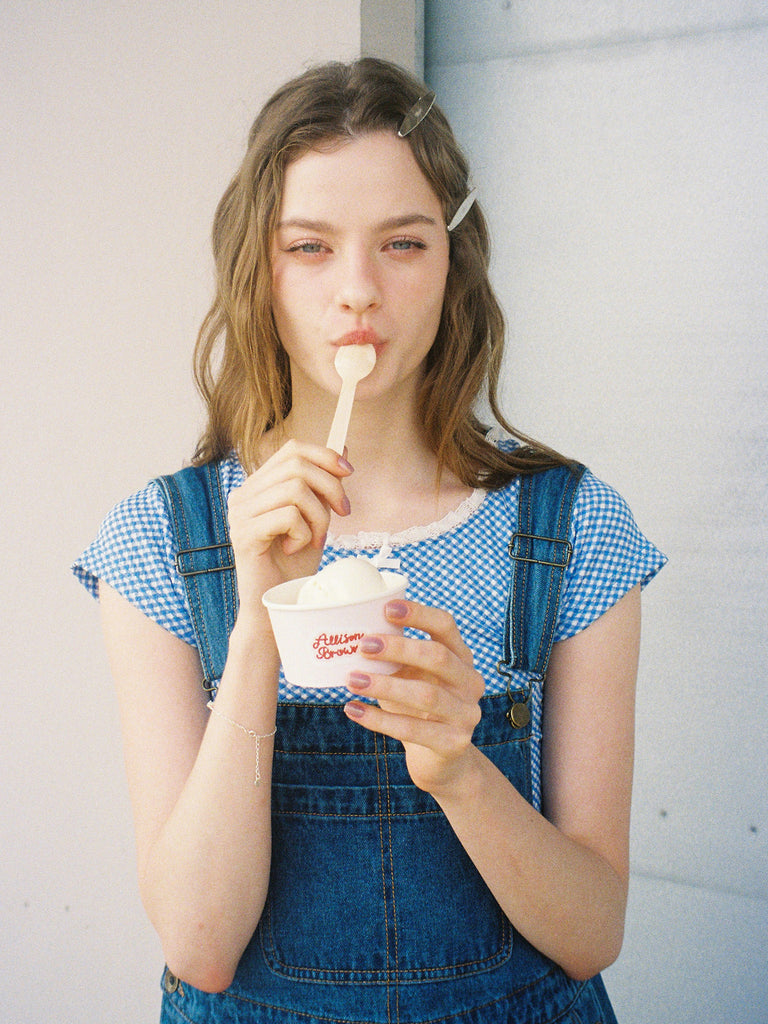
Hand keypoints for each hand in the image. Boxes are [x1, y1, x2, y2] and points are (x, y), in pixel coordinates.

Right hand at [227, 440, 352, 612]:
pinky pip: (287, 515)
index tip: (349, 473)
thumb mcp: (316, 518)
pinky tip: (296, 548)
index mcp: (258, 486)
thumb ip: (323, 486)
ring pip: (295, 489)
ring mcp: (240, 513)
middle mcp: (243, 494)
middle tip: (343, 513)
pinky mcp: (243, 534)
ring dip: (318, 516)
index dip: (325, 455)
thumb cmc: (294, 566)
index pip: (292, 449)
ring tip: (316, 539)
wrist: (273, 606)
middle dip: (330, 487)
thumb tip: (343, 447)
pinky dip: (303, 532)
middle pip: (297, 465)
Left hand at [344, 601, 484, 795]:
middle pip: (438, 657)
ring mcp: (466, 714)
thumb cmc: (417, 709)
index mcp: (461, 657)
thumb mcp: (410, 677)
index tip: (387, 608)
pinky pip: (413, 730)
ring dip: (385, 685)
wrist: (440, 761)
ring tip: (352, 680)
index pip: (446, 626)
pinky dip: (379, 720)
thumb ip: (394, 658)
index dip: (418, 614)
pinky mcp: (454, 744)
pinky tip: (354, 710)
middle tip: (363, 645)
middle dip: (399, 648)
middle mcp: (470, 682)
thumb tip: (350, 635)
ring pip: (426, 695)